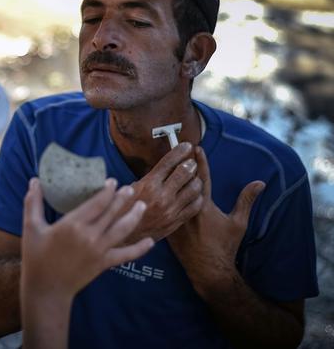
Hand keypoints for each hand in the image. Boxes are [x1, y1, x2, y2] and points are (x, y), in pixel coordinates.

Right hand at [21, 177, 153, 299]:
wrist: (46, 289)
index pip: (97, 203)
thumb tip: (34, 181)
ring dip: (134, 216)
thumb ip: (33, 203)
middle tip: (130, 188)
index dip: (107, 191)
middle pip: (112, 212)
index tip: (113, 181)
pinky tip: (150, 242)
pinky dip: (139, 249)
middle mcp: (90, 235)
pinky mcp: (104, 263)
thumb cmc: (36, 257)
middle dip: (123, 199)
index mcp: (73, 224)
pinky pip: (126, 255)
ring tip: (142, 205)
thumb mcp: (31, 227)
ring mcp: (99, 250)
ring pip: (122, 229)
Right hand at [127, 142, 204, 242]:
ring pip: (194, 189)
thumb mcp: (131, 188)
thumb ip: (148, 177)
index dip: (180, 150)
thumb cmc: (123, 210)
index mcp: (148, 184)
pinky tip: (193, 194)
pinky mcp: (176, 221)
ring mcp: (171, 209)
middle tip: (191, 162)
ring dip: (196, 180)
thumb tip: (164, 166)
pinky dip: (197, 197)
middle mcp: (162, 196)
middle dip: (190, 164)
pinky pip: (195, 206)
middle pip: (185, 172)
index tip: (186, 146)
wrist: (122, 236)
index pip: (169, 162)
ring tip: (193, 178)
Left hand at [167, 146, 264, 294]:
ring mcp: (175, 218)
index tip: (196, 147)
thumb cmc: (225, 246)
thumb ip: (246, 200)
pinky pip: (162, 207)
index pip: (202, 178)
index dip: (200, 162)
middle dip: (182, 164)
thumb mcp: (238, 223)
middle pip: (182, 182)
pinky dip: (161, 196)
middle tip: (179, 148)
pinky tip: (156, 186)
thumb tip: (260, 183)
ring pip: (170, 193)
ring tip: (166, 163)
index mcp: (204, 207)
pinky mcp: (166, 226)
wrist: (208, 269)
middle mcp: (187, 211)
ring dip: (169, 179)